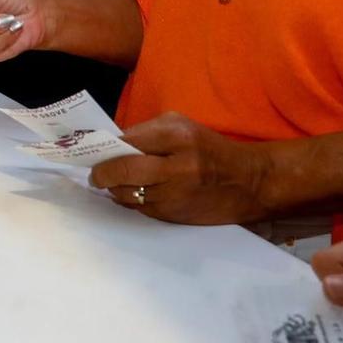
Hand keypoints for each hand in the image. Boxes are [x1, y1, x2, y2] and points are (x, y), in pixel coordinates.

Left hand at [88, 112, 275, 224]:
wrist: (249, 183)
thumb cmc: (210, 148)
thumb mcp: (182, 126)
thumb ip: (147, 132)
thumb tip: (114, 144)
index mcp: (177, 136)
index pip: (128, 141)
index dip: (105, 148)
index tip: (93, 151)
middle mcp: (176, 166)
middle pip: (122, 170)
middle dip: (102, 173)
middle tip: (95, 174)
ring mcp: (175, 194)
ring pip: (127, 194)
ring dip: (115, 189)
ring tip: (112, 183)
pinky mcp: (175, 216)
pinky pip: (141, 209)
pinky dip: (132, 201)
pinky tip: (133, 193)